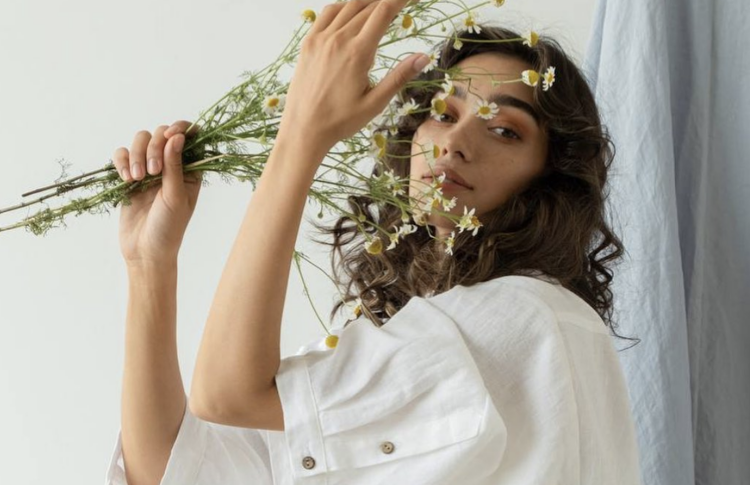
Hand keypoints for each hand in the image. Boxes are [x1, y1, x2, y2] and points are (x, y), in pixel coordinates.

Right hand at [114, 121, 202, 266]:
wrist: (145, 251)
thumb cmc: (168, 228)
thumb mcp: (176, 197)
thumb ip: (175, 166)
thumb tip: (177, 136)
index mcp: (191, 169)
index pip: (190, 137)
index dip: (181, 128)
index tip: (171, 135)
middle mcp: (171, 165)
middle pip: (161, 134)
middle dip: (154, 147)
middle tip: (152, 172)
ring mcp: (149, 168)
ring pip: (141, 140)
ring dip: (137, 154)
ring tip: (137, 179)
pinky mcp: (129, 175)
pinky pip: (122, 154)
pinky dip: (122, 161)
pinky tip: (126, 179)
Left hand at [278, 0, 427, 151]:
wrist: (303, 129)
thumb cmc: (340, 121)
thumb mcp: (375, 103)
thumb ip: (399, 77)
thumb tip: (424, 57)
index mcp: (358, 53)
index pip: (384, 12)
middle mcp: (338, 40)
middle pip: (368, 7)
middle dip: (386, 2)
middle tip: (400, 4)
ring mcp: (320, 39)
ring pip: (348, 6)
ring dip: (367, 2)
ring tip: (380, 5)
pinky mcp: (308, 43)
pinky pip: (327, 13)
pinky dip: (343, 6)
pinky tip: (351, 10)